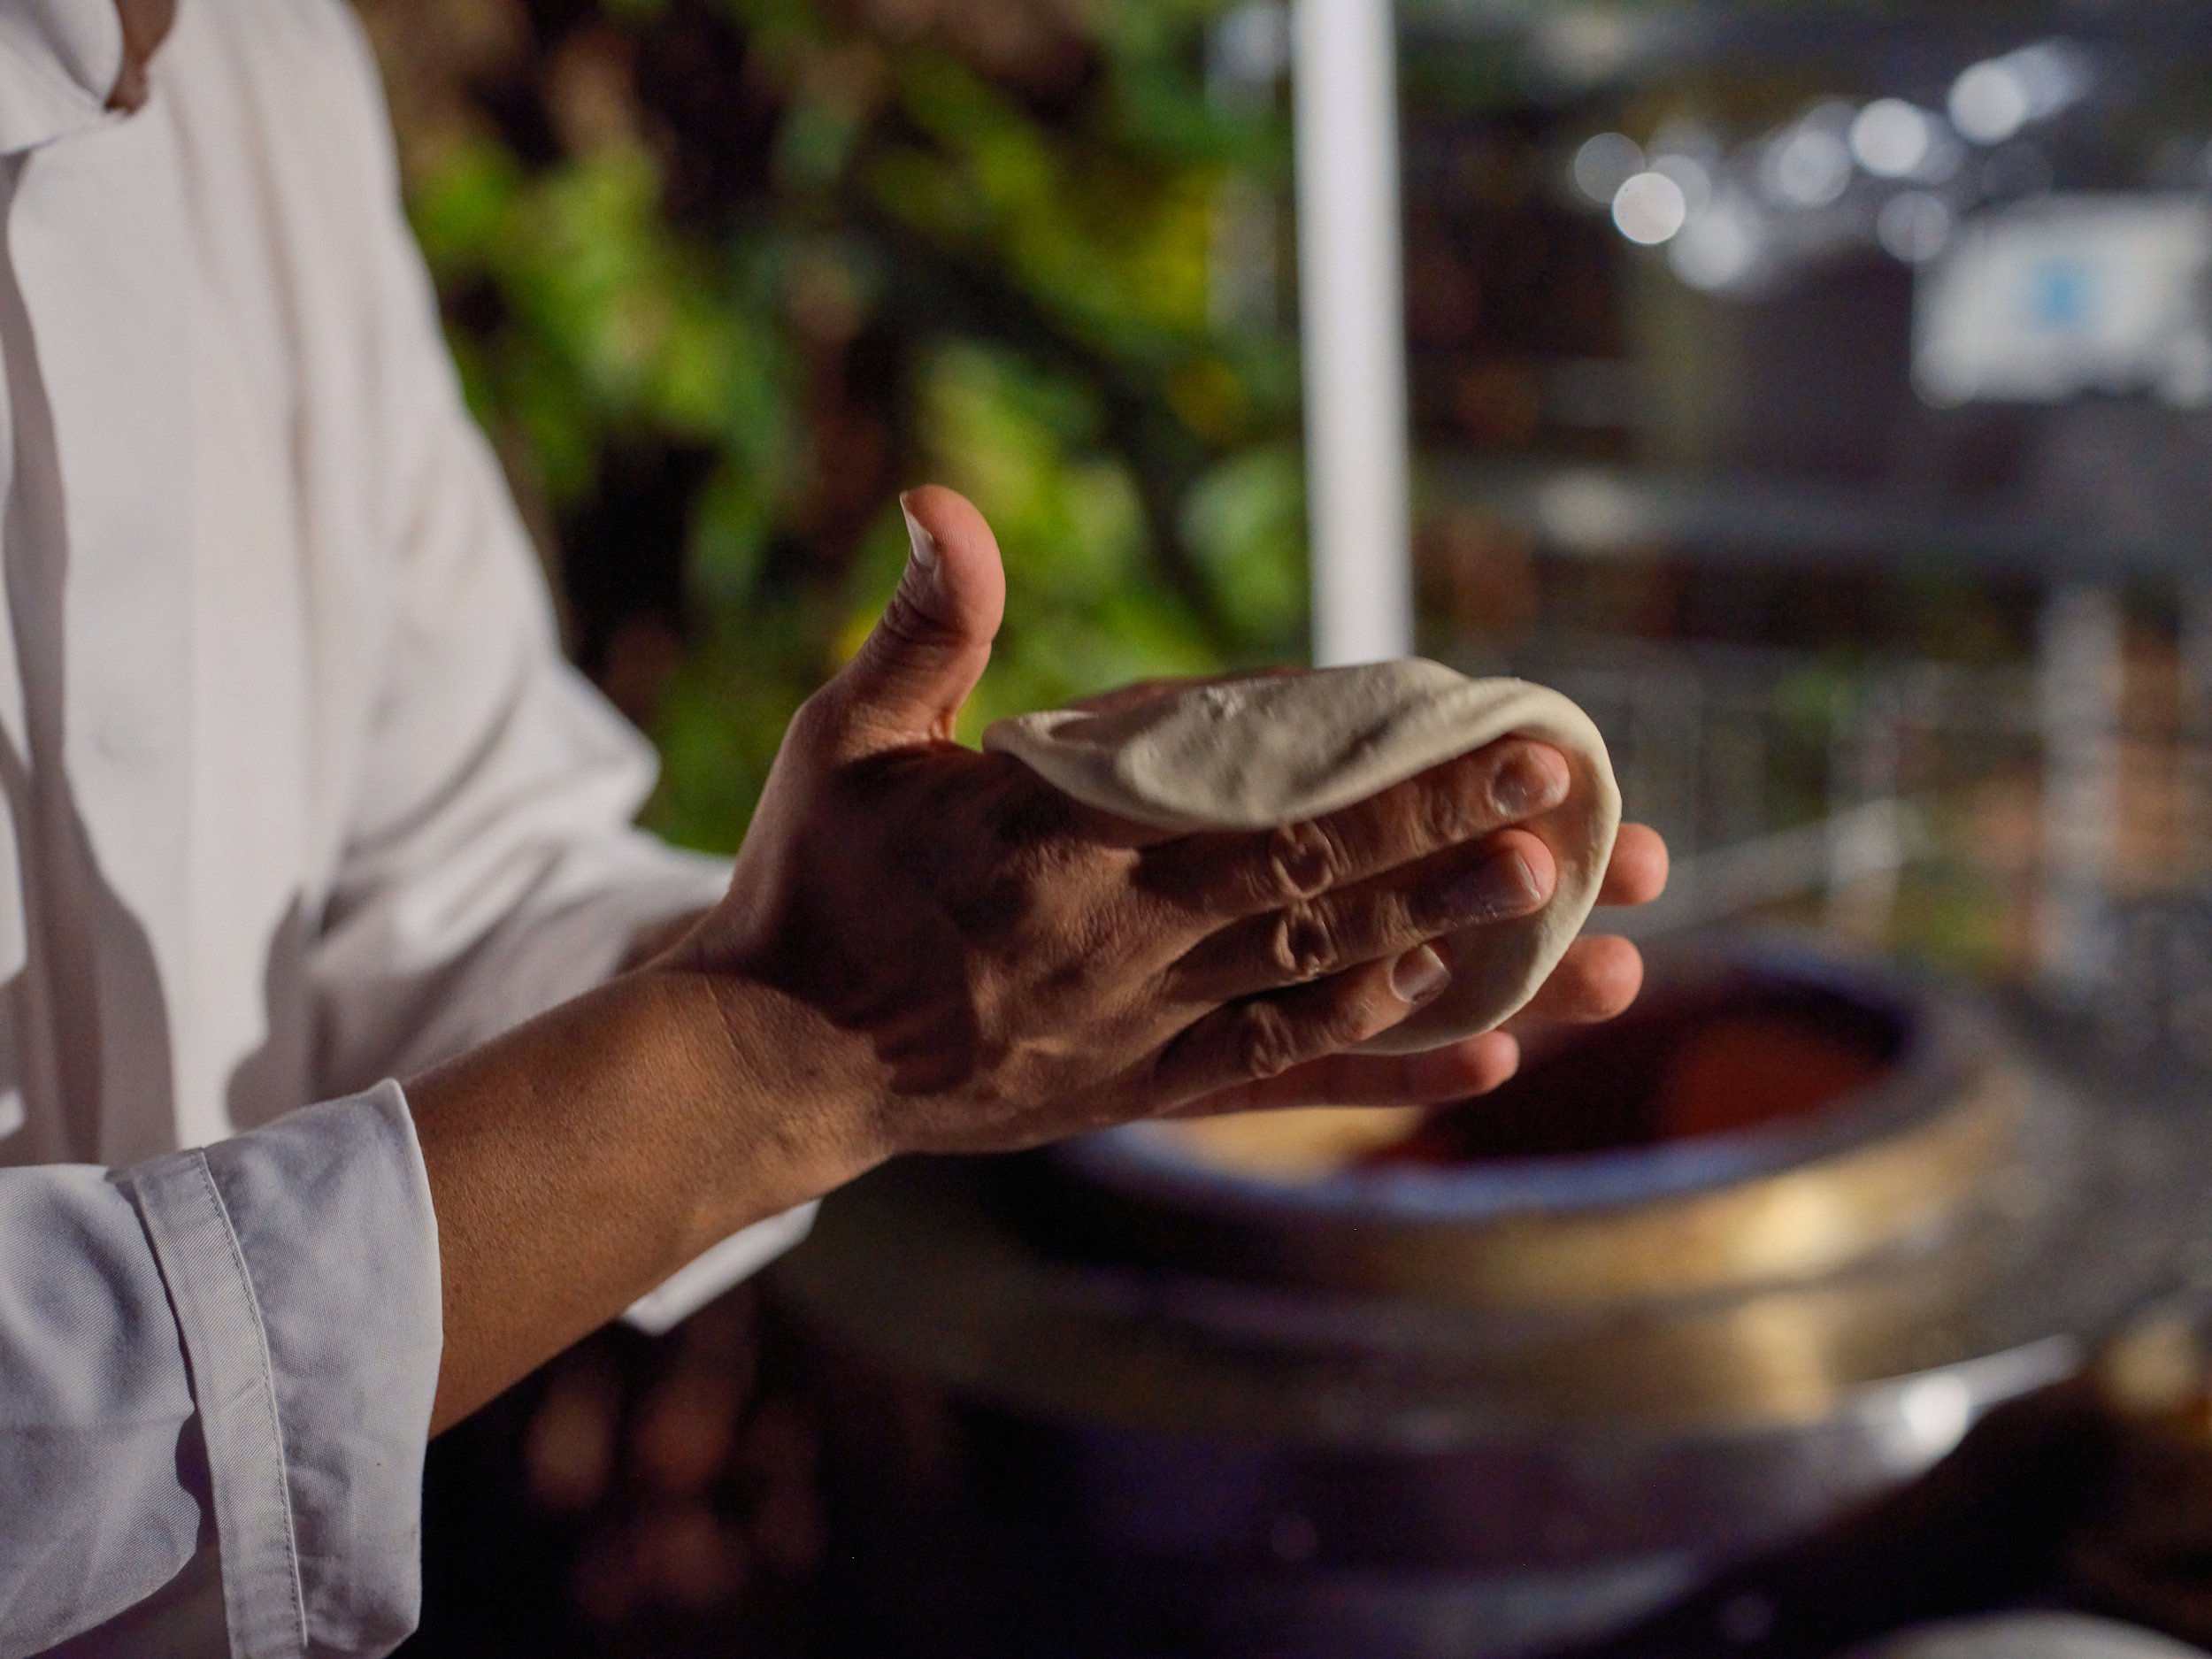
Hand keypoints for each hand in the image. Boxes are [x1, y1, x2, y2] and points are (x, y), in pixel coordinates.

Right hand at [663, 486, 1667, 1169]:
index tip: (1513, 742)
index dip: (1402, 782)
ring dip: (1458, 962)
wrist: (770, 1060)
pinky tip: (1489, 1054)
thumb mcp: (847, 738)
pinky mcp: (1136, 1091)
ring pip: (1324, 989)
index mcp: (1067, 849)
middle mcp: (1124, 947)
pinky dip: (1384, 1062)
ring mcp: (1138, 1030)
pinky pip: (1278, 1080)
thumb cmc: (812, 883)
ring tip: (1589, 949)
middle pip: (1326, 895)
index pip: (1270, 809)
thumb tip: (939, 497)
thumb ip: (926, 629)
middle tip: (1594, 830)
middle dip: (1463, 857)